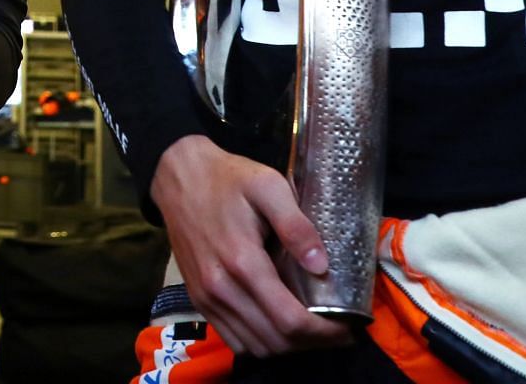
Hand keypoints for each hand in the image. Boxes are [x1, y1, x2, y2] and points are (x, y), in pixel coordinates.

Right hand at [149, 136, 350, 356]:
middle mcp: (221, 288)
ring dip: (287, 346)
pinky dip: (260, 343)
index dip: (324, 333)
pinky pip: (234, 340)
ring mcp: (206, 297)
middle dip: (312, 342)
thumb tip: (321, 266)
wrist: (177, 178)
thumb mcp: (267, 186)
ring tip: (311, 329)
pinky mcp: (198, 299)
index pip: (290, 320)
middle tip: (335, 330)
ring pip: (255, 347)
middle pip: (275, 341)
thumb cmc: (226, 179)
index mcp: (243, 261)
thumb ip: (296, 225)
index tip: (347, 329)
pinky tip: (277, 325)